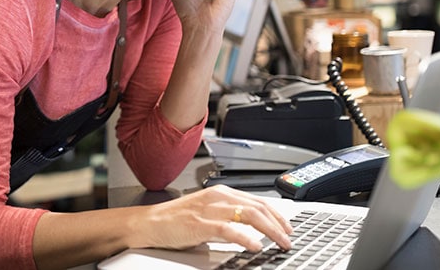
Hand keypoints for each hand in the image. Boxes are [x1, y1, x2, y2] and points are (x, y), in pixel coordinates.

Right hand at [131, 185, 292, 251]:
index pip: (257, 201)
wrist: (151, 223)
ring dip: (269, 231)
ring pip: (249, 215)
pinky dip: (245, 238)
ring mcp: (209, 209)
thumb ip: (229, 216)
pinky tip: (255, 246)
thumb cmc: (176, 220)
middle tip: (289, 238)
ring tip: (279, 243)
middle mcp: (218, 197)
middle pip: (258, 207)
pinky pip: (229, 229)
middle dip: (278, 224)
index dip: (277, 214)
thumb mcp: (208, 212)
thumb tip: (254, 229)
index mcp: (221, 192)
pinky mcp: (200, 224)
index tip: (288, 227)